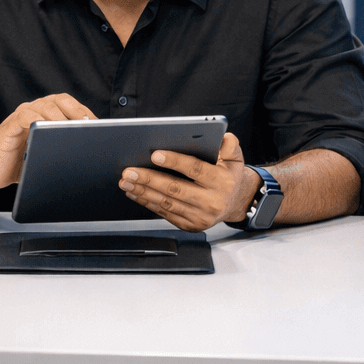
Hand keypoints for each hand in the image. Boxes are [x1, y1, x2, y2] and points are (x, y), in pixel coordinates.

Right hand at [0, 94, 96, 194]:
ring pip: (43, 106)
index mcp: (45, 113)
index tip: (99, 126)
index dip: (85, 112)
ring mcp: (20, 116)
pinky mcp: (8, 127)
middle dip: (76, 111)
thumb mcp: (47, 153)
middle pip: (59, 100)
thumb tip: (91, 151)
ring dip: (60, 117)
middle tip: (88, 126)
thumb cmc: (22, 161)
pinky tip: (45, 131)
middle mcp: (34, 109)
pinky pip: (23, 118)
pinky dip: (36, 121)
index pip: (70, 104)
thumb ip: (63, 146)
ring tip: (71, 130)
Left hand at [118, 132, 251, 231]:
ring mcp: (200, 216)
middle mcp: (211, 201)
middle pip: (175, 189)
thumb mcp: (235, 158)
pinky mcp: (191, 225)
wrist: (236, 203)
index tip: (155, 155)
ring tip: (127, 182)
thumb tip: (222, 137)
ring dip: (143, 192)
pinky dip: (148, 203)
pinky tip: (136, 194)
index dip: (174, 162)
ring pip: (167, 203)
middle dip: (149, 179)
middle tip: (130, 171)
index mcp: (221, 181)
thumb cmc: (230, 176)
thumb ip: (230, 145)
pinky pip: (166, 214)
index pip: (195, 169)